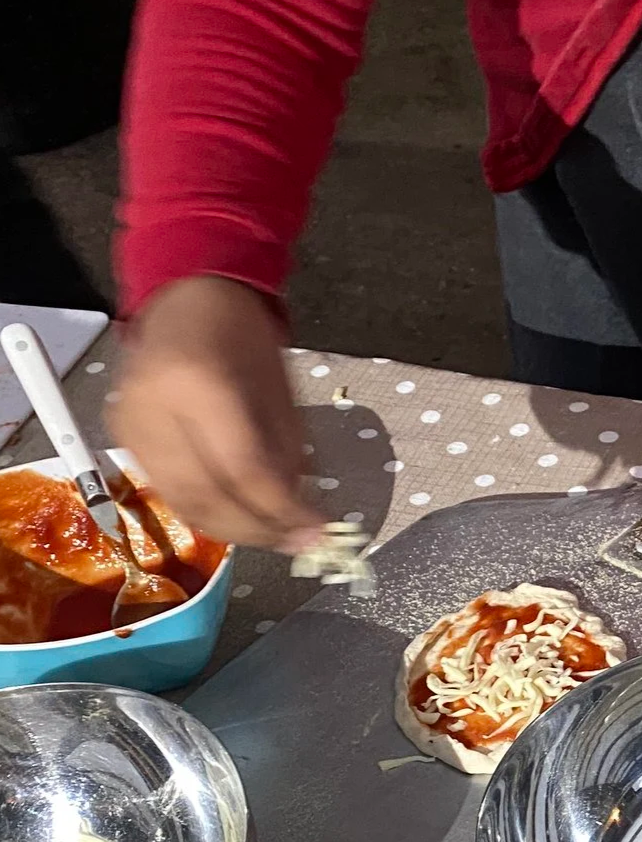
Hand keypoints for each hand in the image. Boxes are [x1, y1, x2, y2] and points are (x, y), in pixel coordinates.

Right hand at [112, 276, 319, 551]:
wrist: (186, 298)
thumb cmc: (243, 337)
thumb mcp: (279, 391)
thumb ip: (286, 454)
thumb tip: (297, 516)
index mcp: (200, 384)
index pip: (243, 469)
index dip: (282, 510)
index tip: (319, 532)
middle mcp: (154, 407)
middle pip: (208, 495)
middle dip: (259, 530)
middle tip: (299, 544)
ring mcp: (130, 424)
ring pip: (184, 503)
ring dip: (234, 530)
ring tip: (275, 538)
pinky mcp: (123, 437)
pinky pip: (168, 491)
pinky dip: (207, 512)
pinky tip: (240, 518)